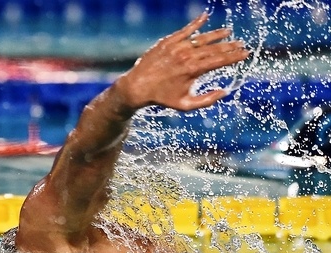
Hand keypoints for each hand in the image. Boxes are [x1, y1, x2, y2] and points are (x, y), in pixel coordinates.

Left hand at [118, 13, 248, 111]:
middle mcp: (186, 56)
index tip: (245, 53)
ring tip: (229, 32)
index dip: (234, 57)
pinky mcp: (167, 42)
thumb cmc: (162, 98)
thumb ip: (206, 100)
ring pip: (201, 38)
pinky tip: (205, 17)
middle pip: (213, 48)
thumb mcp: (185, 105)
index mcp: (193, 70)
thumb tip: (224, 92)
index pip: (219, 60)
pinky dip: (196, 23)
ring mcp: (177, 47)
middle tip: (241, 44)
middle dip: (230, 46)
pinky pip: (185, 30)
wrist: (137, 87)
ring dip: (217, 34)